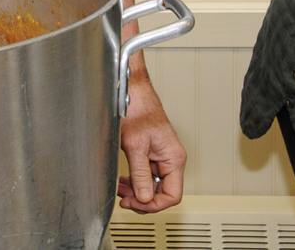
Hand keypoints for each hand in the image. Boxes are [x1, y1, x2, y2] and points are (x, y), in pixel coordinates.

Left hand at [117, 71, 185, 212]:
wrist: (131, 90)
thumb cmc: (136, 109)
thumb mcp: (134, 145)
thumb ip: (140, 173)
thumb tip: (144, 198)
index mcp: (174, 158)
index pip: (172, 195)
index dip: (154, 205)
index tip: (136, 204)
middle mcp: (170, 159)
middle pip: (162, 192)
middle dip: (142, 199)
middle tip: (124, 199)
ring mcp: (161, 157)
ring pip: (152, 185)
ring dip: (137, 191)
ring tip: (121, 190)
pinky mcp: (150, 153)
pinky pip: (146, 175)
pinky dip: (135, 181)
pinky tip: (123, 182)